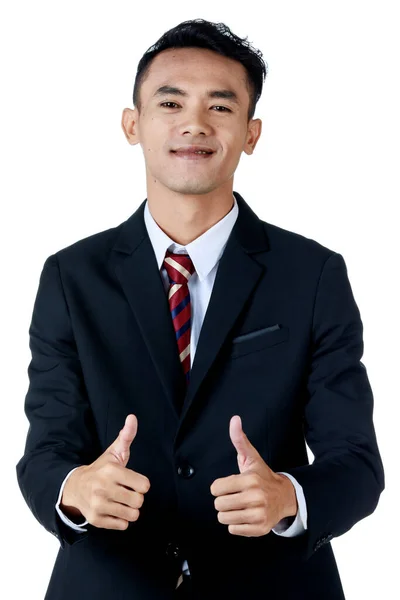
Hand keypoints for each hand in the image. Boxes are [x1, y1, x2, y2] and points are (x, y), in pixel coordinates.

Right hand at [60, 414, 150, 530]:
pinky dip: (121, 520)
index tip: (132, 481)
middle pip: (139, 501)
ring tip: (120, 501)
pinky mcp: (96, 520)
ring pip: (132, 515)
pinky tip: (113, 509)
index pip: (144, 486)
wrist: (75, 487)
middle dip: (136, 497)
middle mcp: (103, 488)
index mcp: (111, 471)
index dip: (141, 484)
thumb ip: (126, 436)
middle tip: (126, 492)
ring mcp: (99, 505)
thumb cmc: (100, 469)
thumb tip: (132, 417)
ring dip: (129, 509)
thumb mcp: (114, 452)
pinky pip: (122, 525)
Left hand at [210, 415, 296, 536]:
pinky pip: (233, 530)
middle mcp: (254, 497)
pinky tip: (246, 515)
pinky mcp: (260, 528)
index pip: (216, 489)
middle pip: (218, 505)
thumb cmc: (262, 476)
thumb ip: (239, 439)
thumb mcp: (251, 457)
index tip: (230, 485)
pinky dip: (236, 524)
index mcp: (249, 480)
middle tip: (235, 496)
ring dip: (228, 513)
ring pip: (224, 518)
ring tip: (239, 506)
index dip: (219, 487)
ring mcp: (258, 514)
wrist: (285, 496)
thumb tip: (234, 419)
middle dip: (223, 500)